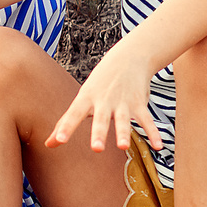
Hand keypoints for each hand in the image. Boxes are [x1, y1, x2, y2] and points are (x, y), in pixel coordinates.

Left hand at [47, 42, 165, 153]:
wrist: (128, 57)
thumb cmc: (99, 84)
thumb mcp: (82, 99)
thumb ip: (65, 123)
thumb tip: (48, 144)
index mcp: (86, 99)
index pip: (73, 114)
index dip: (66, 128)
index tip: (58, 141)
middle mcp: (104, 101)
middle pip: (100, 119)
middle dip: (98, 133)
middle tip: (96, 149)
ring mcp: (123, 102)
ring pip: (123, 120)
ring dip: (123, 133)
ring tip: (122, 147)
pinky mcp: (139, 103)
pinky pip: (147, 120)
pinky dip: (154, 133)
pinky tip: (158, 147)